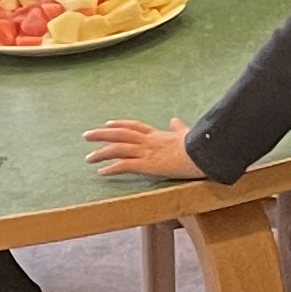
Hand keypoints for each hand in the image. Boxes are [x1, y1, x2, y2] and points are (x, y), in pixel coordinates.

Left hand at [87, 116, 202, 181]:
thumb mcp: (187, 134)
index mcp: (158, 134)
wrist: (203, 152)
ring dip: (101, 153)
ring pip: (118, 149)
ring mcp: (147, 152)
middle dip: (102, 134)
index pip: (134, 126)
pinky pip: (125, 165)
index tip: (108, 124)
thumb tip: (175, 120)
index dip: (120, 124)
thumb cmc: (199, 144)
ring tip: (89, 158)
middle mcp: (148, 141)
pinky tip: (102, 172)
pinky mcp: (148, 165)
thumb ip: (178, 128)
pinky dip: (112, 168)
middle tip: (87, 136)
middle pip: (120, 134)